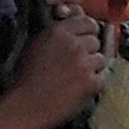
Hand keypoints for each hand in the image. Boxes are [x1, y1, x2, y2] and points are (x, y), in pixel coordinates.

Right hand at [9, 11, 111, 128]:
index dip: (87, 32)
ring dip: (92, 68)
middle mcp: (74, 44)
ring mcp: (84, 64)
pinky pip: (102, 78)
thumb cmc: (26, 78)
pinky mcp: (91, 83)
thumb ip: (57, 35)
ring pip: (101, 59)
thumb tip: (75, 32)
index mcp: (58, 32)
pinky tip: (79, 89)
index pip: (87, 22)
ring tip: (76, 78)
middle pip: (95, 41)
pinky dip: (93, 84)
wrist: (26, 106)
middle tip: (76, 64)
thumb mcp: (37, 45)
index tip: (84, 41)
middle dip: (88, 51)